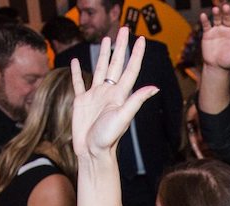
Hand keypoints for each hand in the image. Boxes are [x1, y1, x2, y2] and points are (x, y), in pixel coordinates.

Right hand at [71, 28, 158, 158]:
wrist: (92, 152)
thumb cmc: (108, 138)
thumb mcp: (123, 117)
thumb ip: (136, 100)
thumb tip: (154, 87)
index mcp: (120, 94)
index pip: (130, 69)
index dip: (136, 54)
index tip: (141, 39)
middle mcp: (109, 92)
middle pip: (116, 63)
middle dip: (120, 47)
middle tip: (124, 29)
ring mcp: (95, 96)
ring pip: (100, 69)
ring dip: (103, 54)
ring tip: (106, 40)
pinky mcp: (81, 101)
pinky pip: (79, 82)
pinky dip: (77, 71)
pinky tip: (75, 61)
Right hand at [198, 1, 229, 71]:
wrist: (216, 67)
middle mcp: (228, 29)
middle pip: (228, 17)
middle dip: (227, 12)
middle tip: (226, 7)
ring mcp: (218, 30)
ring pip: (218, 18)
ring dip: (217, 13)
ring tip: (216, 9)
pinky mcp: (208, 33)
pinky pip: (207, 25)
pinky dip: (205, 20)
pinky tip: (203, 15)